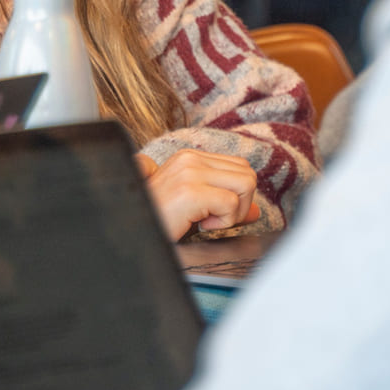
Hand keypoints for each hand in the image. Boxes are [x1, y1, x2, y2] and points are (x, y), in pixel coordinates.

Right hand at [137, 149, 260, 241]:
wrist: (132, 232)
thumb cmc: (160, 221)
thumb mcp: (195, 206)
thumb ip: (225, 203)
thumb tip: (256, 211)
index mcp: (190, 157)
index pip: (239, 166)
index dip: (239, 194)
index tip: (219, 213)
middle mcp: (190, 158)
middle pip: (248, 174)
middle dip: (240, 203)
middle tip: (214, 218)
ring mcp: (190, 173)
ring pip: (246, 185)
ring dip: (233, 212)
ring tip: (207, 221)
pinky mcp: (190, 191)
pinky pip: (231, 205)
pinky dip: (222, 223)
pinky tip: (200, 225)